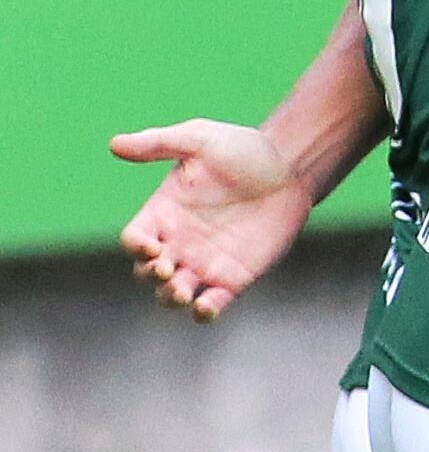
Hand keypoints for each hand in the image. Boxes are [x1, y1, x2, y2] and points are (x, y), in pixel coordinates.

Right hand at [111, 120, 314, 320]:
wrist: (290, 167)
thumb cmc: (242, 149)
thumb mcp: (200, 139)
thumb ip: (159, 143)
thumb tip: (115, 145)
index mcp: (163, 214)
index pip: (134, 239)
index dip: (135, 247)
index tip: (149, 246)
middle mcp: (178, 242)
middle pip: (145, 273)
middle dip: (149, 276)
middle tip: (167, 268)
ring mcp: (205, 262)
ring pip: (173, 293)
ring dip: (171, 297)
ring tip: (182, 290)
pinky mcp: (235, 276)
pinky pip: (213, 303)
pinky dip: (204, 312)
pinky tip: (206, 307)